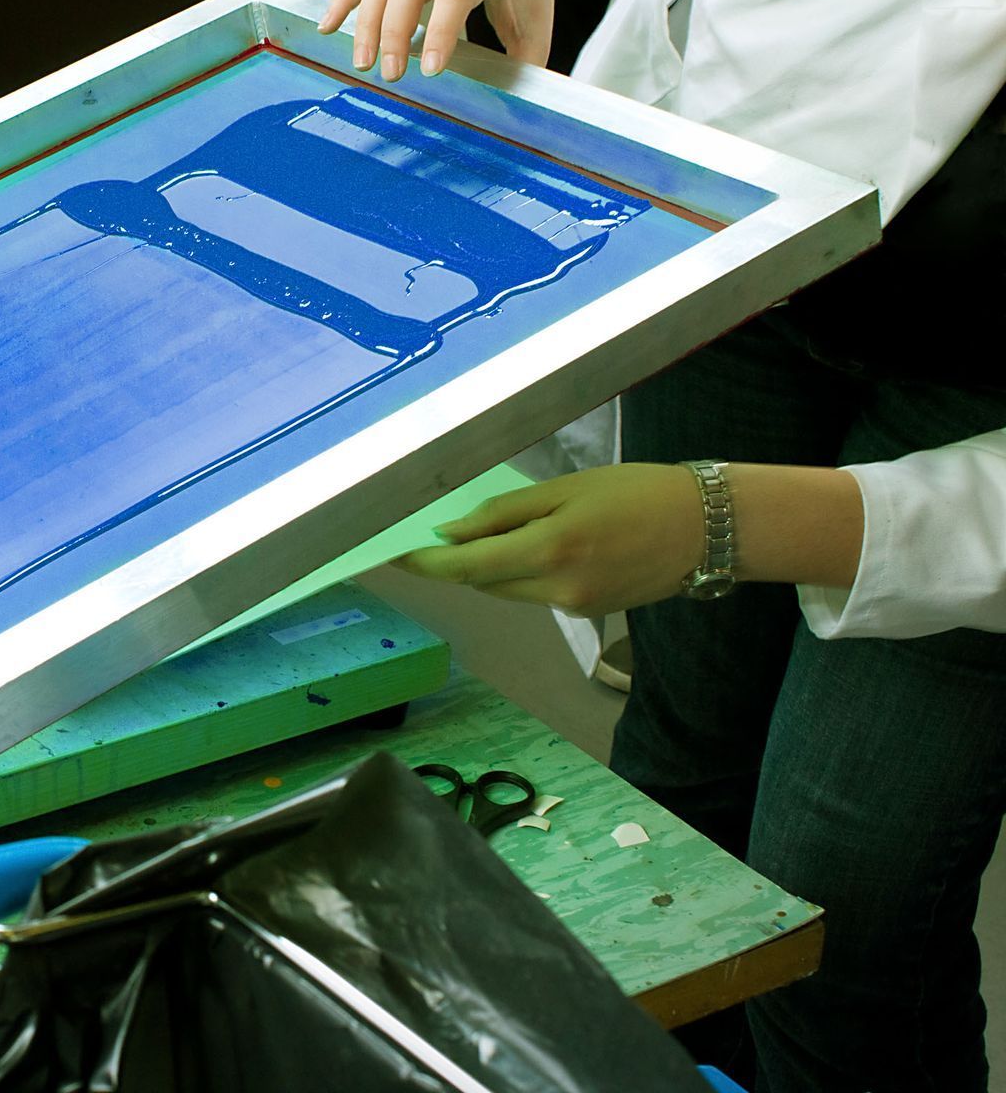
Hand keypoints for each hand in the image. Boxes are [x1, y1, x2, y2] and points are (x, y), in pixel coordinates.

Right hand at [316, 0, 558, 81]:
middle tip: (390, 75)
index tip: (430, 72)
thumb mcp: (537, 23)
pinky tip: (328, 28)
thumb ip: (524, 65)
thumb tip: (512, 115)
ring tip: (361, 64)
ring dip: (365, 23)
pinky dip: (343, 1)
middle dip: (393, 31)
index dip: (441, 31)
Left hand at [393, 464, 703, 617]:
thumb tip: (452, 533)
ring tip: (480, 534)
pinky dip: (520, 573)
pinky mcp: (588, 612)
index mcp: (550, 550)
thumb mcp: (567, 489)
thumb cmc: (637, 492)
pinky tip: (528, 546)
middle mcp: (557, 589)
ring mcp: (573, 606)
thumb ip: (506, 514)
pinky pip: (535, 594)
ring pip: (507, 590)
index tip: (393, 555)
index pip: (467, 567)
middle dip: (455, 561)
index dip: (427, 563)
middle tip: (431, 534)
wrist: (708, 527)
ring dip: (488, 567)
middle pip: (482, 582)